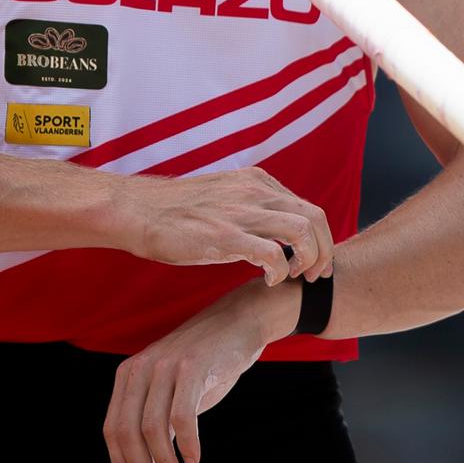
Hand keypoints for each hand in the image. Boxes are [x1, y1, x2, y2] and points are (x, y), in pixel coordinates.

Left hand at [104, 276, 304, 462]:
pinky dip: (186, 445)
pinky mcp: (193, 366)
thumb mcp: (172, 389)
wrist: (240, 321)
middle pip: (127, 432)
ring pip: (153, 428)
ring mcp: (166, 365)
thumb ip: (155, 419)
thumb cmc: (207, 361)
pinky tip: (193, 459)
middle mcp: (141, 368)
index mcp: (129, 374)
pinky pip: (182, 417)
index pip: (112, 428)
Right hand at [127, 167, 334, 286]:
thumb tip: (271, 227)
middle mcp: (255, 192)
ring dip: (308, 260)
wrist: (139, 210)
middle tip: (315, 276)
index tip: (313, 261)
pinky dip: (280, 271)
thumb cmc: (176, 210)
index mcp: (256, 182)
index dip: (319, 238)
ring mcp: (241, 212)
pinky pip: (273, 254)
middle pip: (315, 218)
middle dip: (324, 251)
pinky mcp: (226, 236)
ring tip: (296, 278)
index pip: (307, 207)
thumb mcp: (223, 196)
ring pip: (302, 231)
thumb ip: (249, 205)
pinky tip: (269, 280)